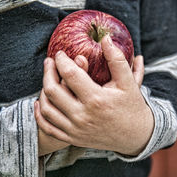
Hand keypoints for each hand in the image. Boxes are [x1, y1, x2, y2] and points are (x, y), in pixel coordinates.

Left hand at [35, 35, 153, 155]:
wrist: (136, 135)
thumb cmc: (132, 106)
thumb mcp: (128, 82)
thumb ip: (117, 59)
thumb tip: (106, 38)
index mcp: (96, 100)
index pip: (70, 74)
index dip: (62, 61)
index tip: (60, 53)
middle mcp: (83, 116)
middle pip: (53, 91)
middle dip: (48, 72)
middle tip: (49, 62)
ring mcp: (76, 130)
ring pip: (47, 109)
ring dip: (42, 91)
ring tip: (47, 79)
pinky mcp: (73, 138)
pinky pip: (48, 127)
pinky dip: (40, 114)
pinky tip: (41, 102)